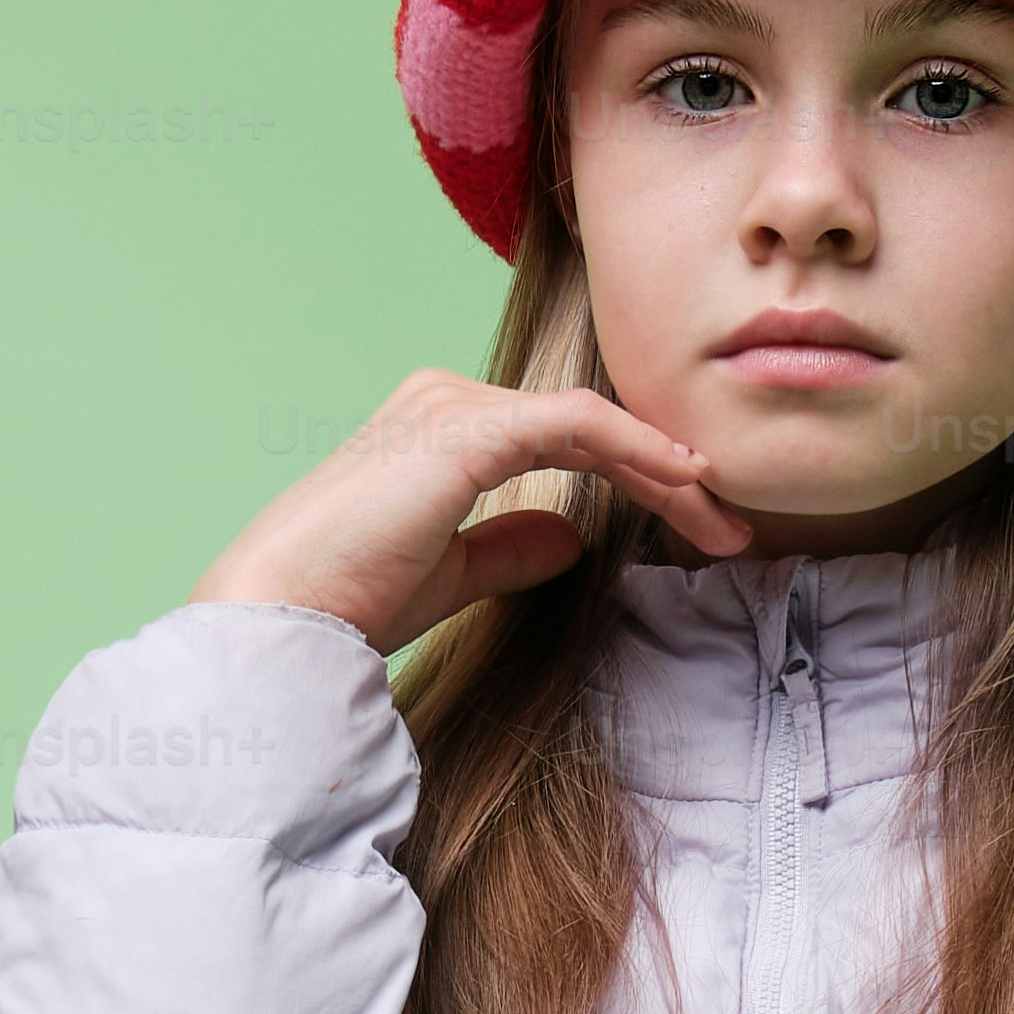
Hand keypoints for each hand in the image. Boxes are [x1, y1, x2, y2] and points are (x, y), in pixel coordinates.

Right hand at [195, 371, 753, 652]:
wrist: (283, 613)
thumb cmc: (346, 600)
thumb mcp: (450, 573)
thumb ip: (508, 548)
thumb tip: (569, 537)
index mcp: (437, 427)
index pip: (563, 438)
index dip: (640, 477)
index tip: (697, 529)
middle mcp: (446, 399)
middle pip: (587, 425)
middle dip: (669, 476)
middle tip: (730, 529)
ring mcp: (455, 406)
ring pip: (593, 422)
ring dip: (669, 471)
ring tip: (723, 524)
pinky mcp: (469, 429)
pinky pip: (579, 425)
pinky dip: (640, 451)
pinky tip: (686, 482)